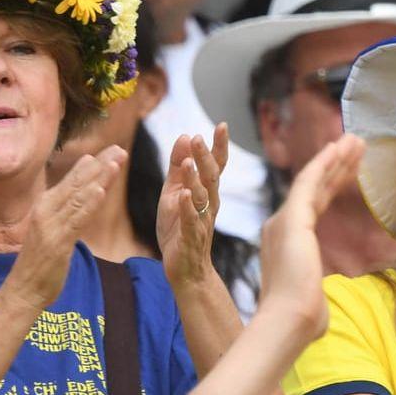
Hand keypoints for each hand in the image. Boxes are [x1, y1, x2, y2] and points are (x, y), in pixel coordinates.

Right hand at [6, 145, 124, 307]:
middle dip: (100, 165)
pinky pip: (76, 220)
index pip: (73, 179)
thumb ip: (65, 208)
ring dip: (98, 178)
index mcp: (46, 204)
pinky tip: (100, 191)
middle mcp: (46, 209)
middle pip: (77, 183)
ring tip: (115, 162)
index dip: (95, 164)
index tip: (114, 150)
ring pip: (79, 197)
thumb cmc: (39, 261)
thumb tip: (82, 188)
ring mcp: (50, 225)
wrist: (23, 289)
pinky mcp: (57, 242)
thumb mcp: (51, 228)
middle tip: (120, 149)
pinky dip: (88, 204)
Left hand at [157, 127, 228, 284]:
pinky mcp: (190, 238)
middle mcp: (208, 204)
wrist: (184, 269)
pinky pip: (191, 221)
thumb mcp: (174, 192)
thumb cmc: (180, 229)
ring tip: (190, 162)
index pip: (215, 165)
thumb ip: (178, 167)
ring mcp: (201, 221)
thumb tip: (185, 136)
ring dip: (196, 179)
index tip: (222, 125)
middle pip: (211, 177)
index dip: (219, 146)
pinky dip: (188, 208)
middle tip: (199, 139)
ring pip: (202, 197)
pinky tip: (184, 195)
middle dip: (206, 158)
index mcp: (205, 192)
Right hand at [257, 135, 364, 339]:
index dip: (331, 185)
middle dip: (336, 166)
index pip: (314, 206)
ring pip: (313, 180)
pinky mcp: (292, 218)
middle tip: (354, 144)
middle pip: (315, 189)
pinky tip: (340, 147)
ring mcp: (284, 220)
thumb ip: (317, 295)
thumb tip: (321, 312)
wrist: (288, 320)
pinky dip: (324, 163)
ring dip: (334, 158)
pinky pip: (309, 182)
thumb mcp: (314, 301)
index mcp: (287, 244)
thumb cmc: (302, 318)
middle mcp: (280, 227)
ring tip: (354, 139)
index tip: (347, 168)